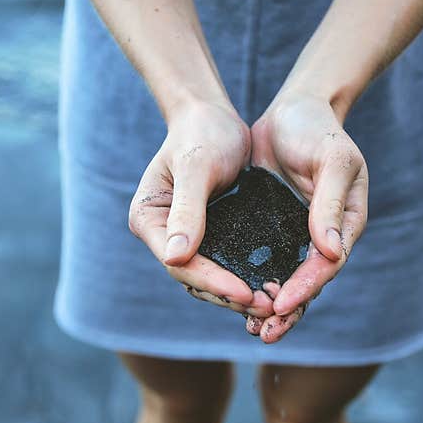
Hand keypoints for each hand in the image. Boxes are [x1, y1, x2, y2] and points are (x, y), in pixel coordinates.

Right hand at [128, 100, 273, 317]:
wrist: (214, 116)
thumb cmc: (201, 133)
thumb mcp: (196, 168)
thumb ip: (187, 210)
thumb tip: (175, 256)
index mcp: (149, 220)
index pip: (180, 264)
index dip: (212, 282)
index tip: (245, 292)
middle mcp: (164, 236)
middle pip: (194, 279)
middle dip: (229, 295)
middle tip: (267, 306)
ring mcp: (187, 239)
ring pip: (211, 278)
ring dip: (240, 294)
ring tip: (273, 304)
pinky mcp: (211, 236)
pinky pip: (227, 265)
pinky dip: (247, 277)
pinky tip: (273, 286)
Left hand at [246, 93, 368, 342]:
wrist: (293, 110)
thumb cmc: (319, 130)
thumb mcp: (333, 159)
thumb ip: (329, 203)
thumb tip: (330, 253)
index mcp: (344, 224)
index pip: (327, 264)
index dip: (307, 286)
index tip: (283, 303)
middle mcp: (321, 236)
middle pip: (308, 283)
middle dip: (288, 311)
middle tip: (265, 333)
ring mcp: (295, 235)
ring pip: (285, 280)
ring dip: (270, 308)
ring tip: (252, 332)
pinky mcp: (270, 230)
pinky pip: (262, 263)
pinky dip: (252, 283)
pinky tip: (233, 302)